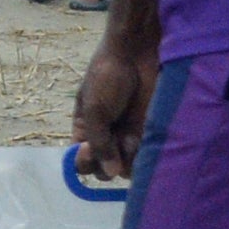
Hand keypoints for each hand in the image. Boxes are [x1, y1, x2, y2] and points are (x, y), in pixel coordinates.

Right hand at [73, 40, 155, 181]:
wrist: (136, 55)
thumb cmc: (106, 78)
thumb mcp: (94, 109)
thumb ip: (99, 143)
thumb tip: (110, 173)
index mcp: (85, 131)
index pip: (79, 160)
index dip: (83, 161)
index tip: (87, 149)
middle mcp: (105, 137)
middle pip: (103, 168)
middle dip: (105, 165)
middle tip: (111, 146)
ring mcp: (128, 136)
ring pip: (126, 166)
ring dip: (126, 162)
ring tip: (129, 142)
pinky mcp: (149, 132)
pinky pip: (145, 155)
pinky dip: (143, 156)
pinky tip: (140, 142)